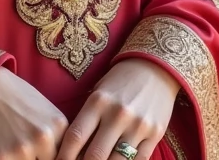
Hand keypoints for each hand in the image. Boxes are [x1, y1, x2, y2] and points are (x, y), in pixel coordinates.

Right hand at [0, 65, 68, 159]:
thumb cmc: (14, 96)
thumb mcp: (44, 110)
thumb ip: (55, 134)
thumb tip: (60, 157)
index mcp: (59, 124)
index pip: (65, 156)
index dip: (54, 155)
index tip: (44, 152)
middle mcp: (45, 138)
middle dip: (39, 158)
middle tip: (29, 148)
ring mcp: (24, 149)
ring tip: (16, 146)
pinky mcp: (4, 158)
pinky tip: (6, 150)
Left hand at [56, 58, 179, 159]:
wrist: (154, 68)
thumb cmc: (119, 83)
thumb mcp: (98, 93)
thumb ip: (87, 120)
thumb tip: (72, 152)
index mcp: (98, 101)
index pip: (75, 137)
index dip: (64, 157)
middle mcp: (118, 114)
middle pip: (95, 156)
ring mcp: (138, 126)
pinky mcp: (154, 134)